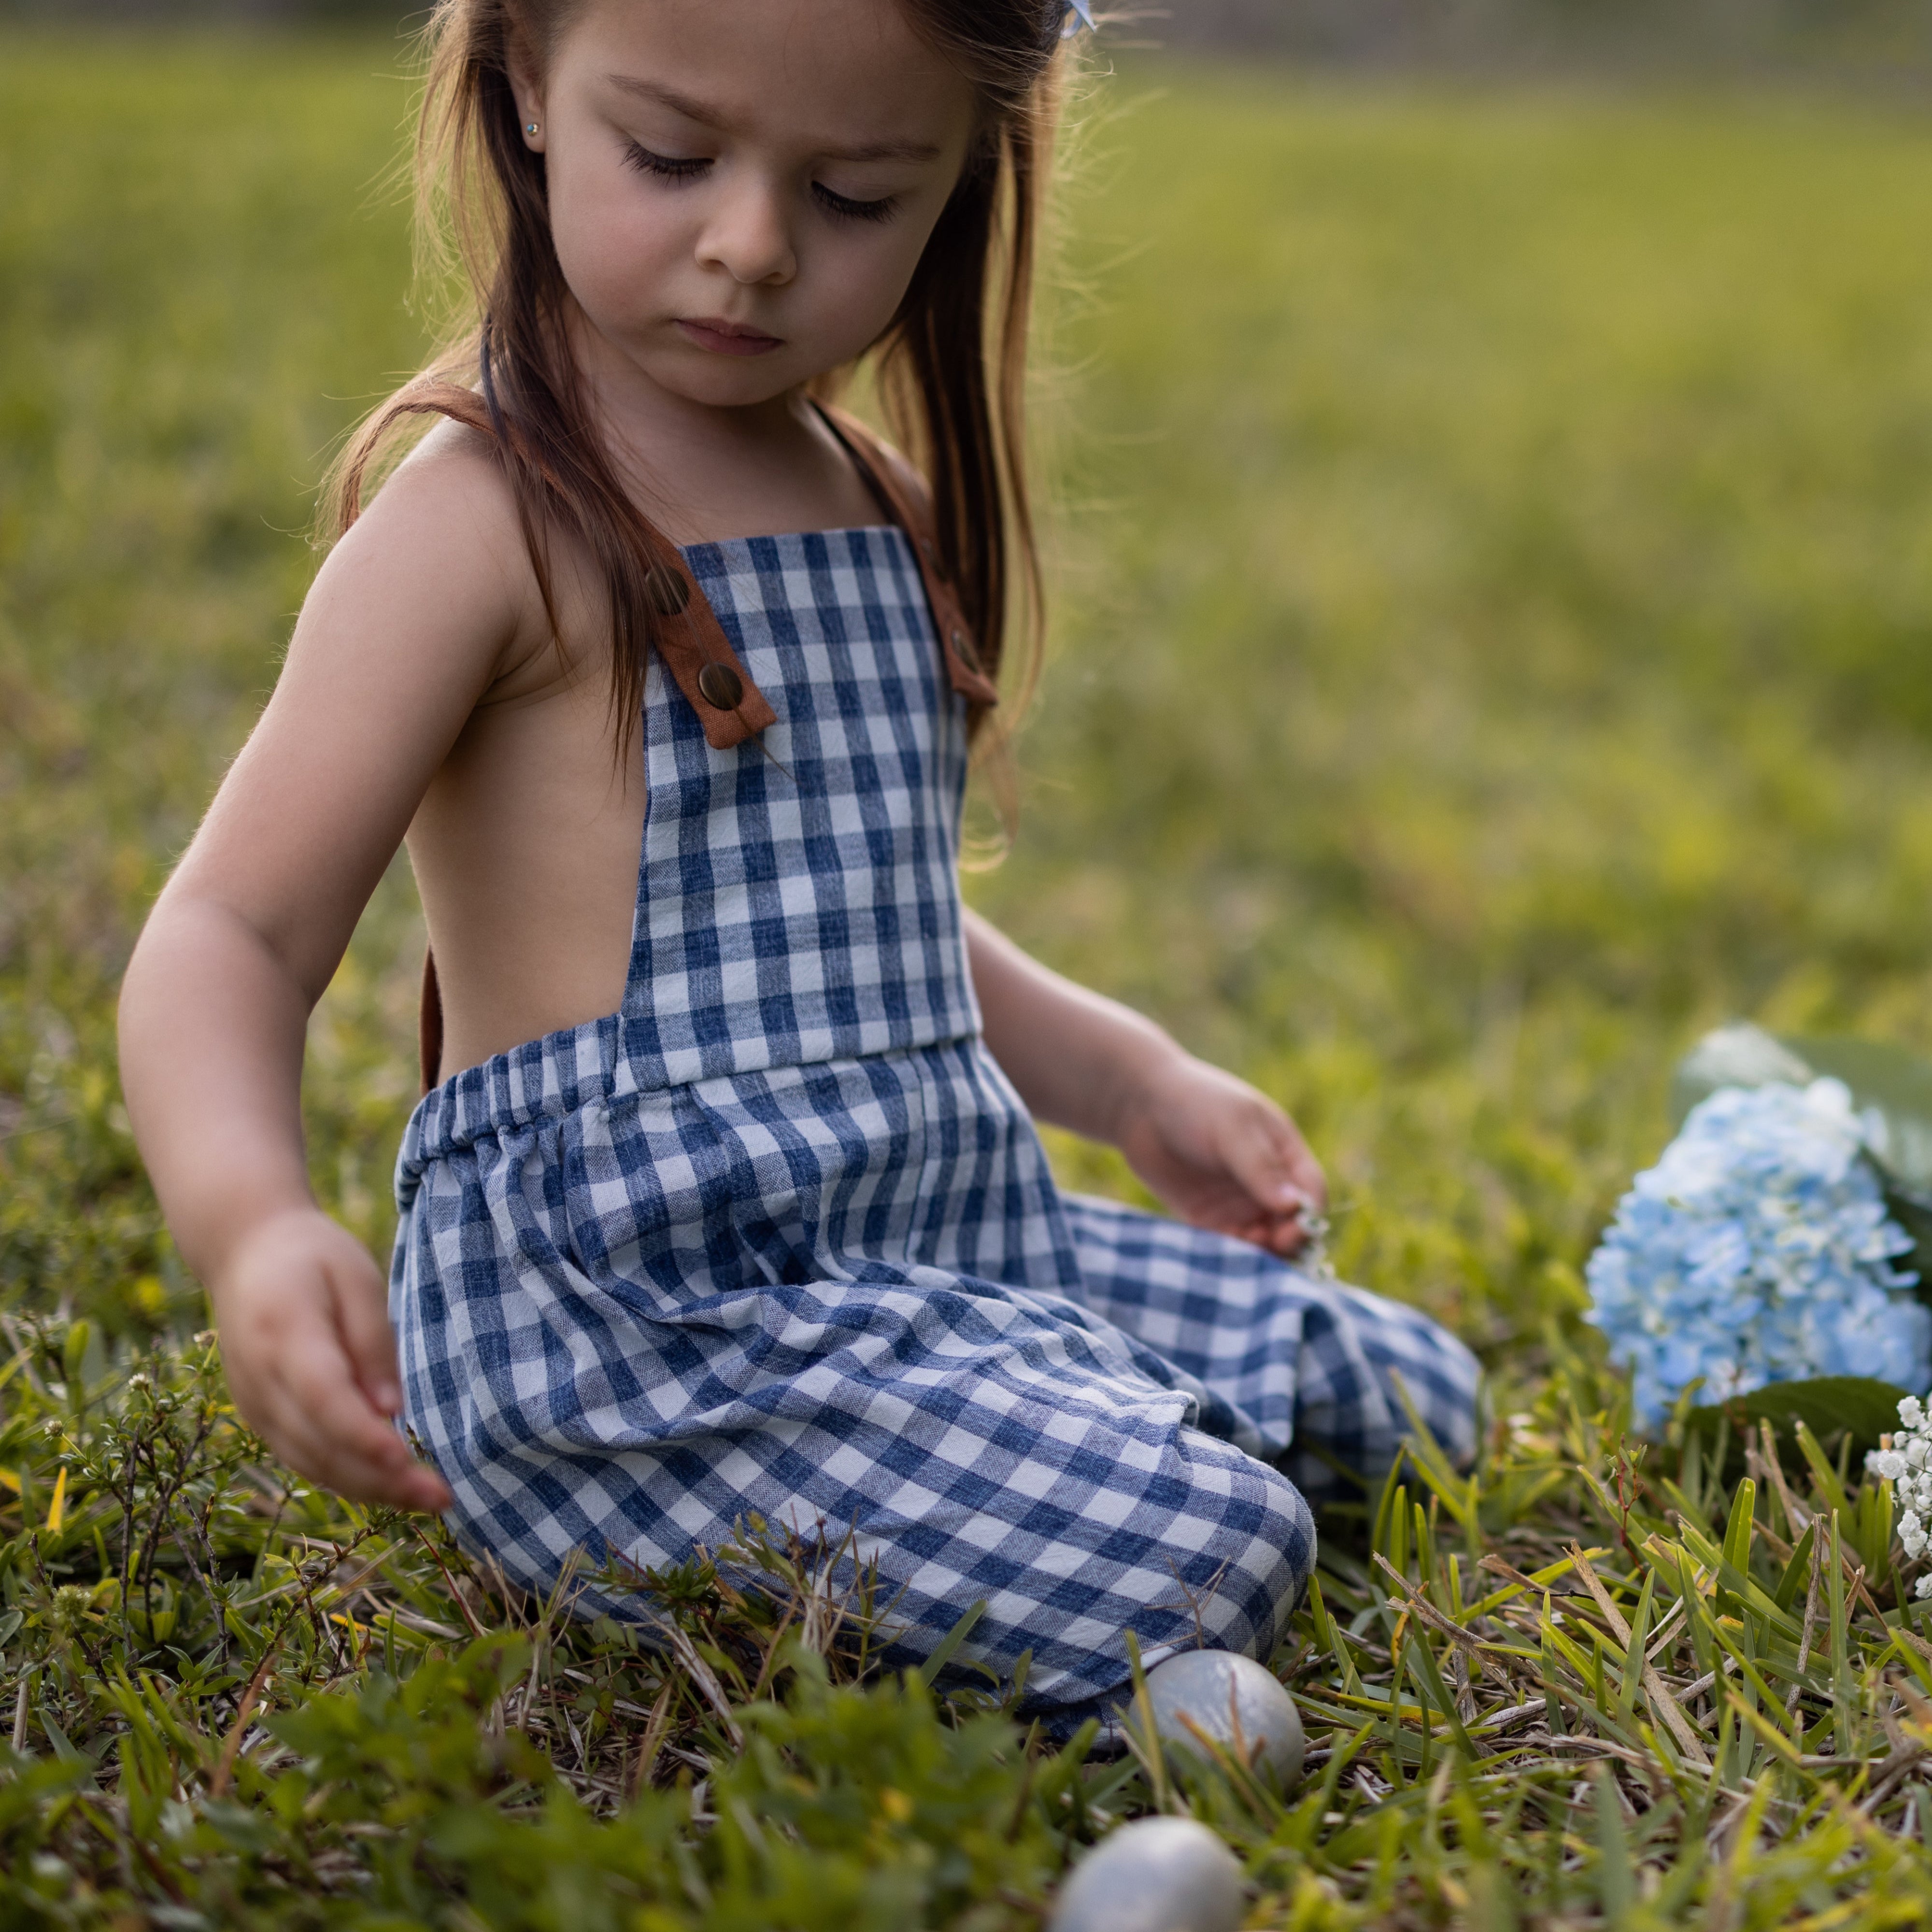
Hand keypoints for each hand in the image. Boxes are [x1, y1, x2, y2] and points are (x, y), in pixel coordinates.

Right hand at [209, 1207, 452, 1512]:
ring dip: (369, 1490)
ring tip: (427, 1500)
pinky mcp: (259, 1417)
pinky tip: (390, 1486)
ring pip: (311, 1463)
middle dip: (381, 1479)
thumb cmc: (313, 1257)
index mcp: (283, 1333)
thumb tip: (390, 1409)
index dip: (363, 1436)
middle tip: (441, 1498)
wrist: (244, 1252)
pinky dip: (346, 1478)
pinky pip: (303, 1458)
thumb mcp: (356, 1277)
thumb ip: (372, 1341)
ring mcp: (253, 1404)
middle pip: (319, 1445)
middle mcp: (260, 1379)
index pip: (323, 1398)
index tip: (406, 1460)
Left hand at [1113, 1051, 1327, 1257]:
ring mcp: (1239, 1203)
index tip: (1291, 1233)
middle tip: (1268, 1246)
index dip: (1309, 1217)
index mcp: (1284, 1153)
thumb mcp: (1232, 1129)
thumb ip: (1260, 1168)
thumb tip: (1294, 1207)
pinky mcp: (1210, 1220)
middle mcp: (1267, 1182)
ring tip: (1244, 1246)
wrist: (1139, 1107)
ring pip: (1266, 1241)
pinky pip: (1231, 1246)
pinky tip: (1224, 1252)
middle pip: (1293, 1224)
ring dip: (1262, 1253)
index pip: (1311, 1192)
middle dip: (1287, 1241)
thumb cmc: (1194, 1104)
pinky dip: (1234, 1256)